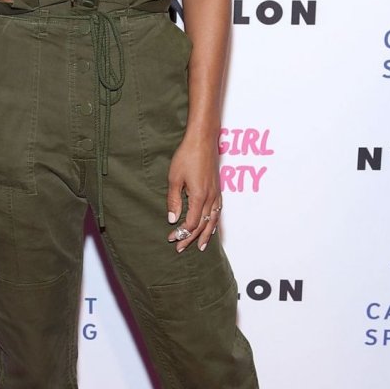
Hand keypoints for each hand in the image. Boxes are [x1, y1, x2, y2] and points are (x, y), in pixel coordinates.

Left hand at [166, 132, 222, 252]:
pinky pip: (218, 211)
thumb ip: (174, 200)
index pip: (191, 223)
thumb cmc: (187, 156)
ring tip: (201, 246)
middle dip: (191, 238)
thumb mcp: (174, 178)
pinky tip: (211, 226)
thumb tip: (172, 219)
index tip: (171, 238)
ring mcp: (216, 193)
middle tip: (180, 248)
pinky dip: (214, 222)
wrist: (203, 140)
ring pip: (213, 220)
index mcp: (199, 196)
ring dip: (206, 235)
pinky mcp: (218, 189)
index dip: (182, 233)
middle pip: (202, 225)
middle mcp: (210, 198)